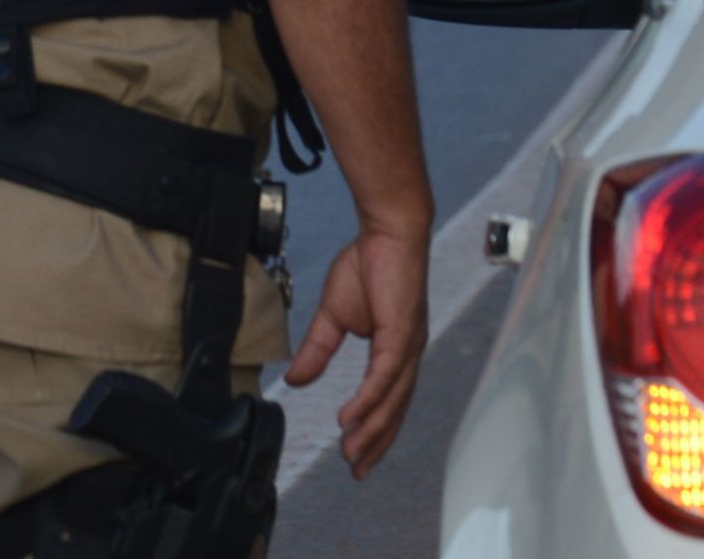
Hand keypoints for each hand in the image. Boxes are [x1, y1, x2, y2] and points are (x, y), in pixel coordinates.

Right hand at [282, 229, 429, 478]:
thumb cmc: (368, 265)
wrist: (387, 232)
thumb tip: (296, 380)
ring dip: (371, 429)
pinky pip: (384, 376)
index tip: (357, 457)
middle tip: (357, 471)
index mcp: (395, 351)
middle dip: (375, 443)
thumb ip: (317, 350)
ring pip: (391, 400)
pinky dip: (369, 400)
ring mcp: (407, 346)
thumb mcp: (333, 316)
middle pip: (394, 410)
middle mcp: (407, 354)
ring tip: (352, 453)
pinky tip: (352, 418)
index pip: (387, 401)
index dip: (373, 430)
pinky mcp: (402, 333)